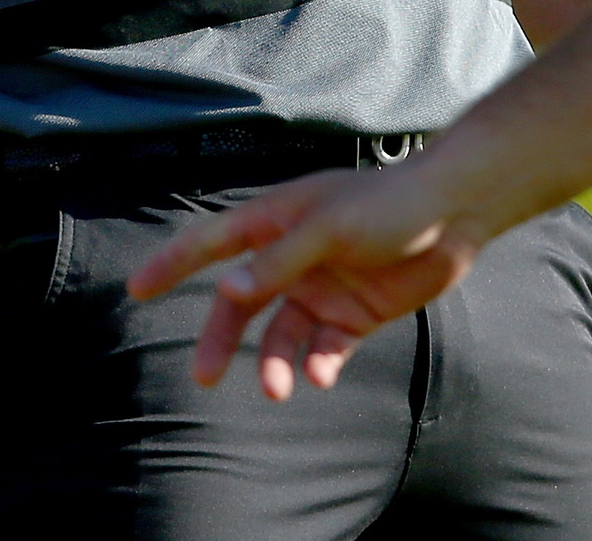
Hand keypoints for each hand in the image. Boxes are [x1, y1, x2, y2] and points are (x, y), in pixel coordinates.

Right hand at [125, 159, 485, 400]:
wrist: (455, 214)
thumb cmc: (387, 204)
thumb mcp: (327, 228)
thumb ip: (277, 261)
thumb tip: (226, 289)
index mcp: (275, 221)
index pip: (211, 243)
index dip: (172, 264)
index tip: (136, 289)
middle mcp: (291, 257)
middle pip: (240, 301)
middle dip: (222, 339)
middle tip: (205, 376)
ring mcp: (321, 287)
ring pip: (281, 334)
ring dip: (276, 361)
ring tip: (281, 388)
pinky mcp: (353, 315)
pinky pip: (324, 348)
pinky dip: (318, 364)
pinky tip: (321, 373)